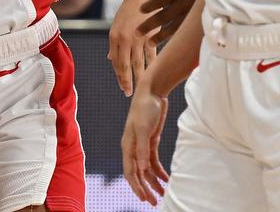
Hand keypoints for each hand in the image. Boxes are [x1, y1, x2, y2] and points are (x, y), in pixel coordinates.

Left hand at [108, 0, 164, 95]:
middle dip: (128, 81)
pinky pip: (152, 52)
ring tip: (143, 88)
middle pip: (126, 65)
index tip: (123, 88)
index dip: (120, 76)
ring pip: (140, 62)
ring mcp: (138, 36)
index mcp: (114, 36)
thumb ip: (115, 43)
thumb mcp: (118, 25)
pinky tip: (155, 73)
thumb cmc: (131, 8)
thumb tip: (111, 59)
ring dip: (142, 76)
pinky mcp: (151, 33)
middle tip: (130, 95)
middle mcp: (124, 38)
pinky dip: (154, 63)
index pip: (116, 62)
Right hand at [122, 87, 169, 204]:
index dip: (136, 186)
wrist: (152, 93)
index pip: (130, 171)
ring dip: (153, 182)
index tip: (144, 199)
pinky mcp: (150, 142)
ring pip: (146, 169)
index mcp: (128, 146)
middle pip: (137, 173)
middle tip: (154, 202)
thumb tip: (142, 169)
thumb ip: (142, 149)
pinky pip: (153, 161)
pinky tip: (166, 179)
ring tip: (163, 194)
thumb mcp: (143, 129)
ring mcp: (142, 145)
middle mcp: (133, 148)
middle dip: (145, 188)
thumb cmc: (145, 108)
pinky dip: (159, 171)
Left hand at [138, 0, 199, 45]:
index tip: (140, 10)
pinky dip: (181, 36)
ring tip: (150, 43)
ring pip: (179, 25)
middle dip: (151, 24)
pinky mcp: (209, 15)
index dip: (152, 4)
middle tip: (136, 33)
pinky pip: (192, 29)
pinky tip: (173, 44)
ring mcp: (200, 9)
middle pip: (168, 14)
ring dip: (164, 34)